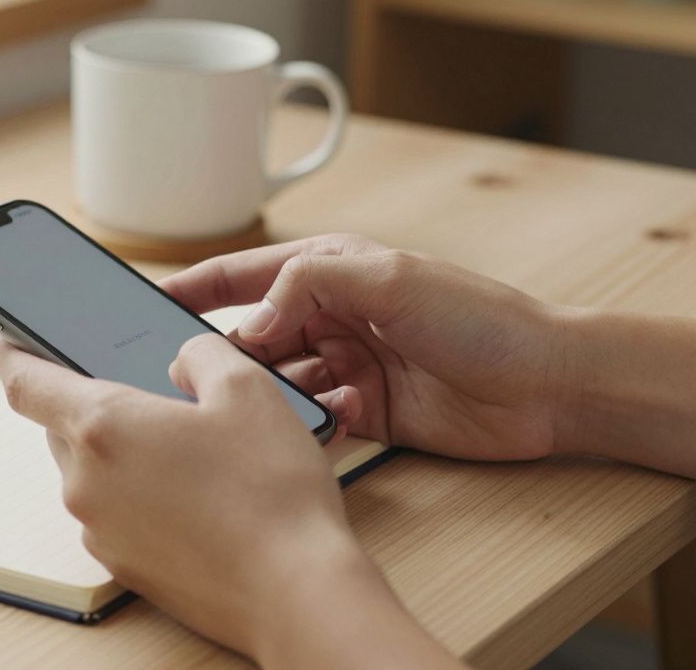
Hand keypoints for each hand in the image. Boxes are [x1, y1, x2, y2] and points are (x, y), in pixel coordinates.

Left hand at [0, 335, 457, 667]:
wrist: (294, 591)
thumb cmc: (270, 491)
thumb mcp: (246, 387)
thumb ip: (200, 353)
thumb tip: (181, 358)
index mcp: (102, 426)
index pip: (24, 382)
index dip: (15, 354)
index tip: (14, 340)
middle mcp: (85, 482)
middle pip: (62, 428)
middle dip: (93, 406)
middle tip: (148, 398)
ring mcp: (100, 530)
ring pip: (91, 473)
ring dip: (122, 456)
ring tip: (189, 453)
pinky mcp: (123, 566)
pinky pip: (114, 514)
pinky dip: (138, 497)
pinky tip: (194, 497)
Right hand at [161, 234, 572, 461]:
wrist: (547, 385)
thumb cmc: (479, 318)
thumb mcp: (388, 280)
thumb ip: (307, 286)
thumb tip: (247, 325)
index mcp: (331, 273)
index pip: (245, 277)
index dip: (196, 288)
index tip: (148, 303)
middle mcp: (332, 318)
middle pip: (254, 338)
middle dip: (231, 357)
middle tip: (203, 378)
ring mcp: (347, 367)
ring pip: (278, 385)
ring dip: (279, 396)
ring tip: (294, 397)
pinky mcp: (364, 413)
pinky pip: (314, 420)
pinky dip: (317, 422)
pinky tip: (343, 415)